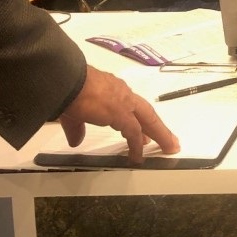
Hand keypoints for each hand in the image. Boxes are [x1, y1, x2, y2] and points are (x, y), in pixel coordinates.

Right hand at [58, 65, 180, 163]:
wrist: (67, 79)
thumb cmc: (69, 89)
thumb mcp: (74, 112)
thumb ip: (77, 128)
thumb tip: (76, 140)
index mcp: (114, 90)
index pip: (131, 106)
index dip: (139, 119)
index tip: (144, 131)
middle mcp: (123, 94)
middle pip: (147, 113)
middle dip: (158, 127)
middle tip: (169, 140)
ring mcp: (124, 102)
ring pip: (148, 120)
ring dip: (159, 135)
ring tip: (169, 147)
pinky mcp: (121, 113)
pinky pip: (134, 132)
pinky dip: (137, 145)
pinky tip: (138, 157)